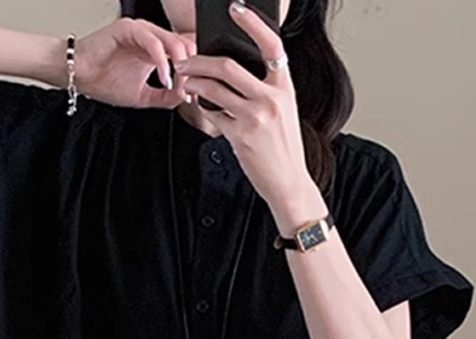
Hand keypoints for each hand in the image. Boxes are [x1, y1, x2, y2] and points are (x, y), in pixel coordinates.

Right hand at [71, 18, 196, 109]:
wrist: (79, 76)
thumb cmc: (104, 81)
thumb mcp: (144, 96)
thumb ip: (166, 97)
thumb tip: (185, 97)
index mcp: (156, 50)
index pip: (185, 54)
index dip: (193, 74)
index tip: (193, 95)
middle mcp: (151, 37)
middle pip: (185, 46)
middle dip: (190, 71)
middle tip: (188, 90)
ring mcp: (141, 31)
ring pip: (173, 41)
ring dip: (180, 65)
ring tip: (176, 85)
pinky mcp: (129, 28)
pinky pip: (153, 42)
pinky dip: (162, 62)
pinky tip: (164, 78)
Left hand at [173, 2, 323, 225]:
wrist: (289, 184)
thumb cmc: (283, 149)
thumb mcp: (283, 113)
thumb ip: (264, 90)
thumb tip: (233, 73)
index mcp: (285, 87)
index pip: (271, 45)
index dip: (253, 23)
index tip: (236, 8)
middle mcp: (271, 98)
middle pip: (228, 66)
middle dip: (201, 60)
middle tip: (186, 62)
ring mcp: (256, 117)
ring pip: (214, 89)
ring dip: (194, 84)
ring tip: (186, 84)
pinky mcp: (241, 136)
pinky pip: (213, 115)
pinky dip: (202, 109)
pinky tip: (198, 106)